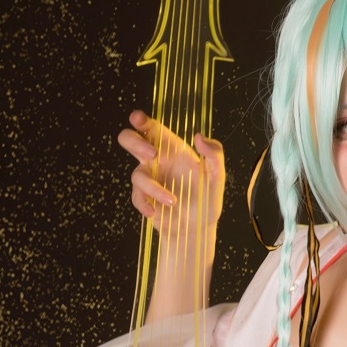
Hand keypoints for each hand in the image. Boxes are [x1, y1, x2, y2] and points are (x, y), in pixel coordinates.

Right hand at [118, 110, 224, 240]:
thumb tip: (199, 137)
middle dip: (135, 142)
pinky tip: (155, 211)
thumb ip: (214, 154)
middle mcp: (157, 160)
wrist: (198, 227)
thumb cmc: (207, 198)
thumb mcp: (217, 176)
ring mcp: (149, 178)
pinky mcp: (144, 197)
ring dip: (154, 188)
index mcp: (173, 149)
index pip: (152, 128)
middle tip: (153, 155)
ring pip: (137, 174)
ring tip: (173, 201)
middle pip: (130, 140)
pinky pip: (136, 197)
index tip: (138, 118)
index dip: (141, 119)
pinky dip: (144, 204)